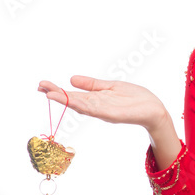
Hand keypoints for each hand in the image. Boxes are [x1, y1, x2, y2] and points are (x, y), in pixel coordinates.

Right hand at [37, 76, 168, 132]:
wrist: (153, 109)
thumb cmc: (134, 98)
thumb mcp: (110, 86)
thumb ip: (92, 84)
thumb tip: (72, 79)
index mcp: (95, 99)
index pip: (73, 95)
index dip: (58, 91)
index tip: (43, 85)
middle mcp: (97, 107)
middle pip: (73, 101)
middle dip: (57, 94)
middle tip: (41, 87)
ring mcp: (104, 111)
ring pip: (81, 106)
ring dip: (66, 100)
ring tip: (50, 94)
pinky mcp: (113, 115)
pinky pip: (97, 110)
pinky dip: (85, 106)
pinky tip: (74, 102)